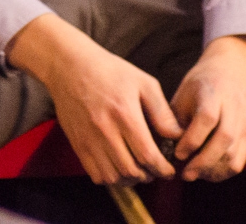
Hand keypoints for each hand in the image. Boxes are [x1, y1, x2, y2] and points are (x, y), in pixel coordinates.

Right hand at [6, 13, 181, 185]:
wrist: (69, 65)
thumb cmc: (108, 71)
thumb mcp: (142, 82)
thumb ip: (162, 111)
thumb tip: (177, 135)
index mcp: (124, 113)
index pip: (147, 155)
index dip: (162, 169)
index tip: (169, 169)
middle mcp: (104, 130)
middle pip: (130, 170)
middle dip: (148, 176)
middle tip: (155, 170)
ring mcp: (88, 139)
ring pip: (113, 177)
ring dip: (130, 179)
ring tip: (138, 170)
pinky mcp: (77, 143)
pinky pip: (95, 174)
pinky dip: (110, 178)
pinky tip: (118, 167)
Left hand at [168, 34, 245, 181]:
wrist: (232, 71)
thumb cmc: (200, 84)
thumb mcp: (183, 93)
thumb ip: (174, 119)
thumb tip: (163, 149)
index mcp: (213, 92)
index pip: (206, 118)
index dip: (192, 139)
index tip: (177, 153)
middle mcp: (233, 107)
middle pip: (224, 139)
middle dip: (202, 161)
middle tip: (184, 173)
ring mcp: (245, 122)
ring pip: (234, 154)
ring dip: (212, 170)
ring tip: (194, 174)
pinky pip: (240, 160)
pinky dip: (223, 172)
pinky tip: (207, 172)